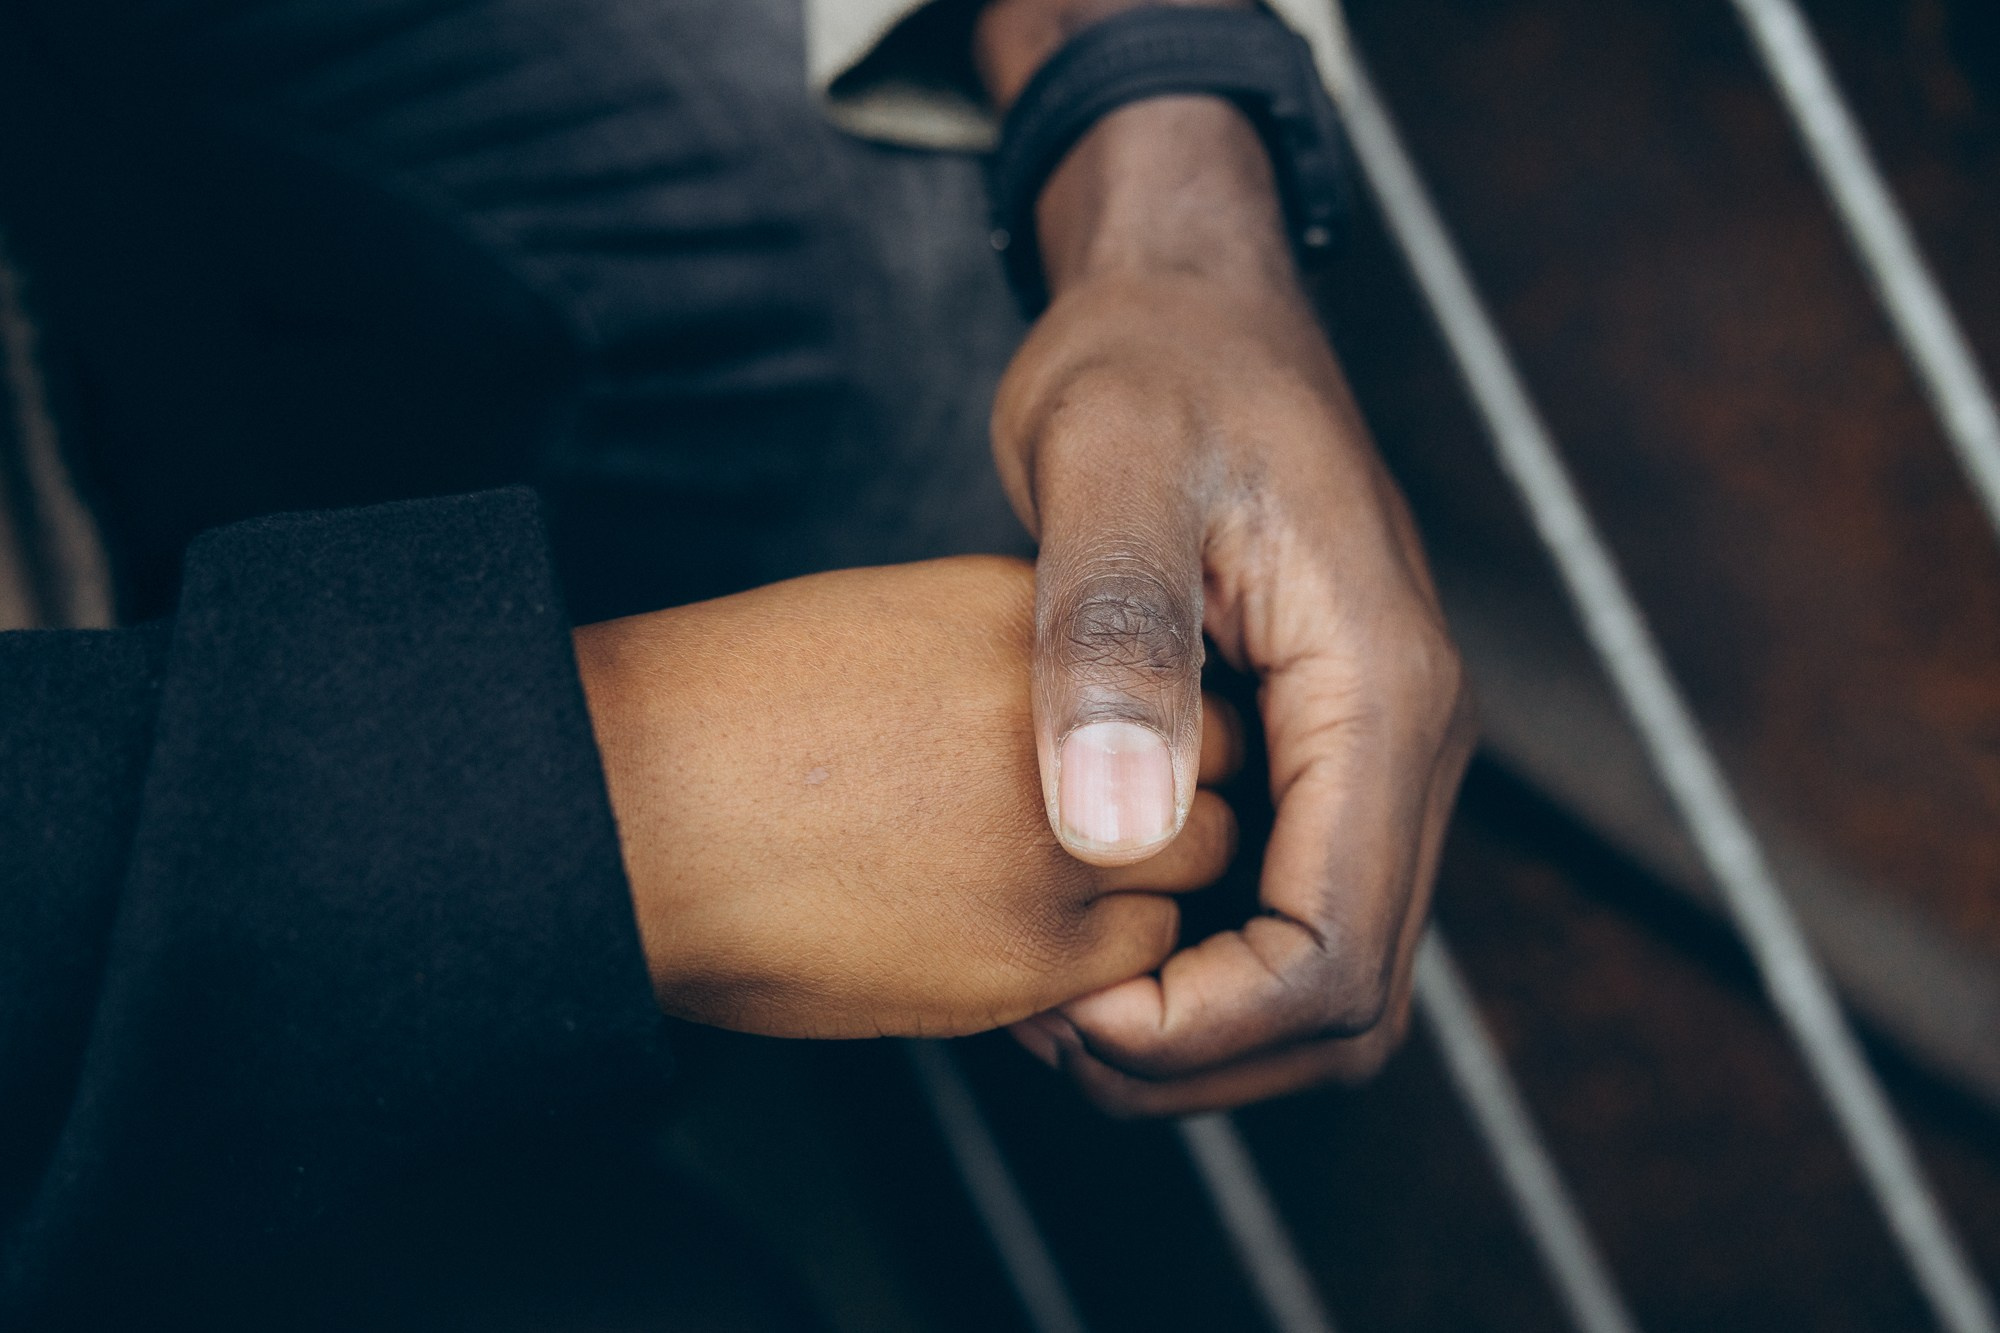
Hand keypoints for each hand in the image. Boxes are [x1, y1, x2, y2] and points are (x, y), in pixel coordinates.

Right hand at [573, 557, 1238, 1039]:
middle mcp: (1073, 722)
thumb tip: (1075, 718)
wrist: (626, 809)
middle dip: (1181, 798)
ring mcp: (1063, 843)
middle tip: (1113, 826)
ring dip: (1145, 886)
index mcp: (1034, 620)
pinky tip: (1012, 940)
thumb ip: (1011, 663)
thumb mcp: (890, 625)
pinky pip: (1133, 966)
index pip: (1182, 672)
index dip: (1163, 720)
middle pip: (1221, 766)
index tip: (1126, 751)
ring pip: (1194, 876)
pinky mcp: (1032, 956)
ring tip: (1049, 887)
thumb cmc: (724, 714)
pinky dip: (1099, 963)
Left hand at [979, 5, 1476, 1113]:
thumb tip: (1116, 836)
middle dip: (1201, 1054)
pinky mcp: (1317, 748)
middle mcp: (1403, 742)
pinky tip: (1079, 917)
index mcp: (1383, 694)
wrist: (1190, 298)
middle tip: (1041, 1024)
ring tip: (1047, 985)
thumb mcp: (1109, 465)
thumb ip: (1116, 639)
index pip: (1334, 954)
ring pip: (1321, 970)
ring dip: (1198, 1021)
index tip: (1061, 1011)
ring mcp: (1367, 751)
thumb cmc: (1152, 362)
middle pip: (1345, 1000)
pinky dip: (1194, 958)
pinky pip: (1283, 906)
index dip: (1205, 1028)